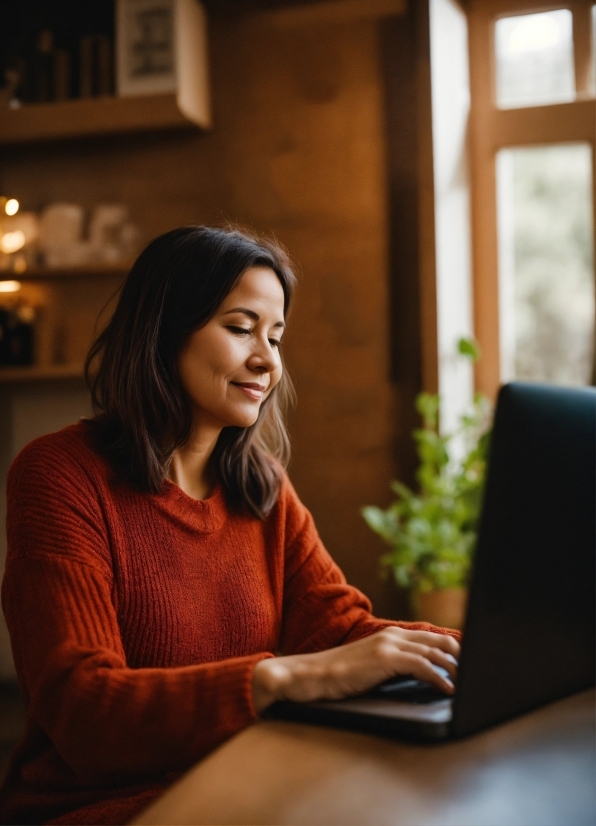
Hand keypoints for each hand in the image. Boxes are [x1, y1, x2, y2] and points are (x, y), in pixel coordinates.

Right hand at [252, 627, 459, 713]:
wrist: (310, 675)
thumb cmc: (338, 676)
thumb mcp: (371, 666)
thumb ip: (393, 666)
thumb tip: (419, 677)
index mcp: (390, 635)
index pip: (431, 638)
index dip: (453, 649)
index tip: (469, 664)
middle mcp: (392, 635)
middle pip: (439, 641)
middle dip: (461, 656)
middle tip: (476, 673)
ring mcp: (388, 645)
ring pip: (434, 652)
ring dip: (455, 669)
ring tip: (469, 683)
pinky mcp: (384, 659)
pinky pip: (422, 666)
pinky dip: (439, 678)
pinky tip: (448, 690)